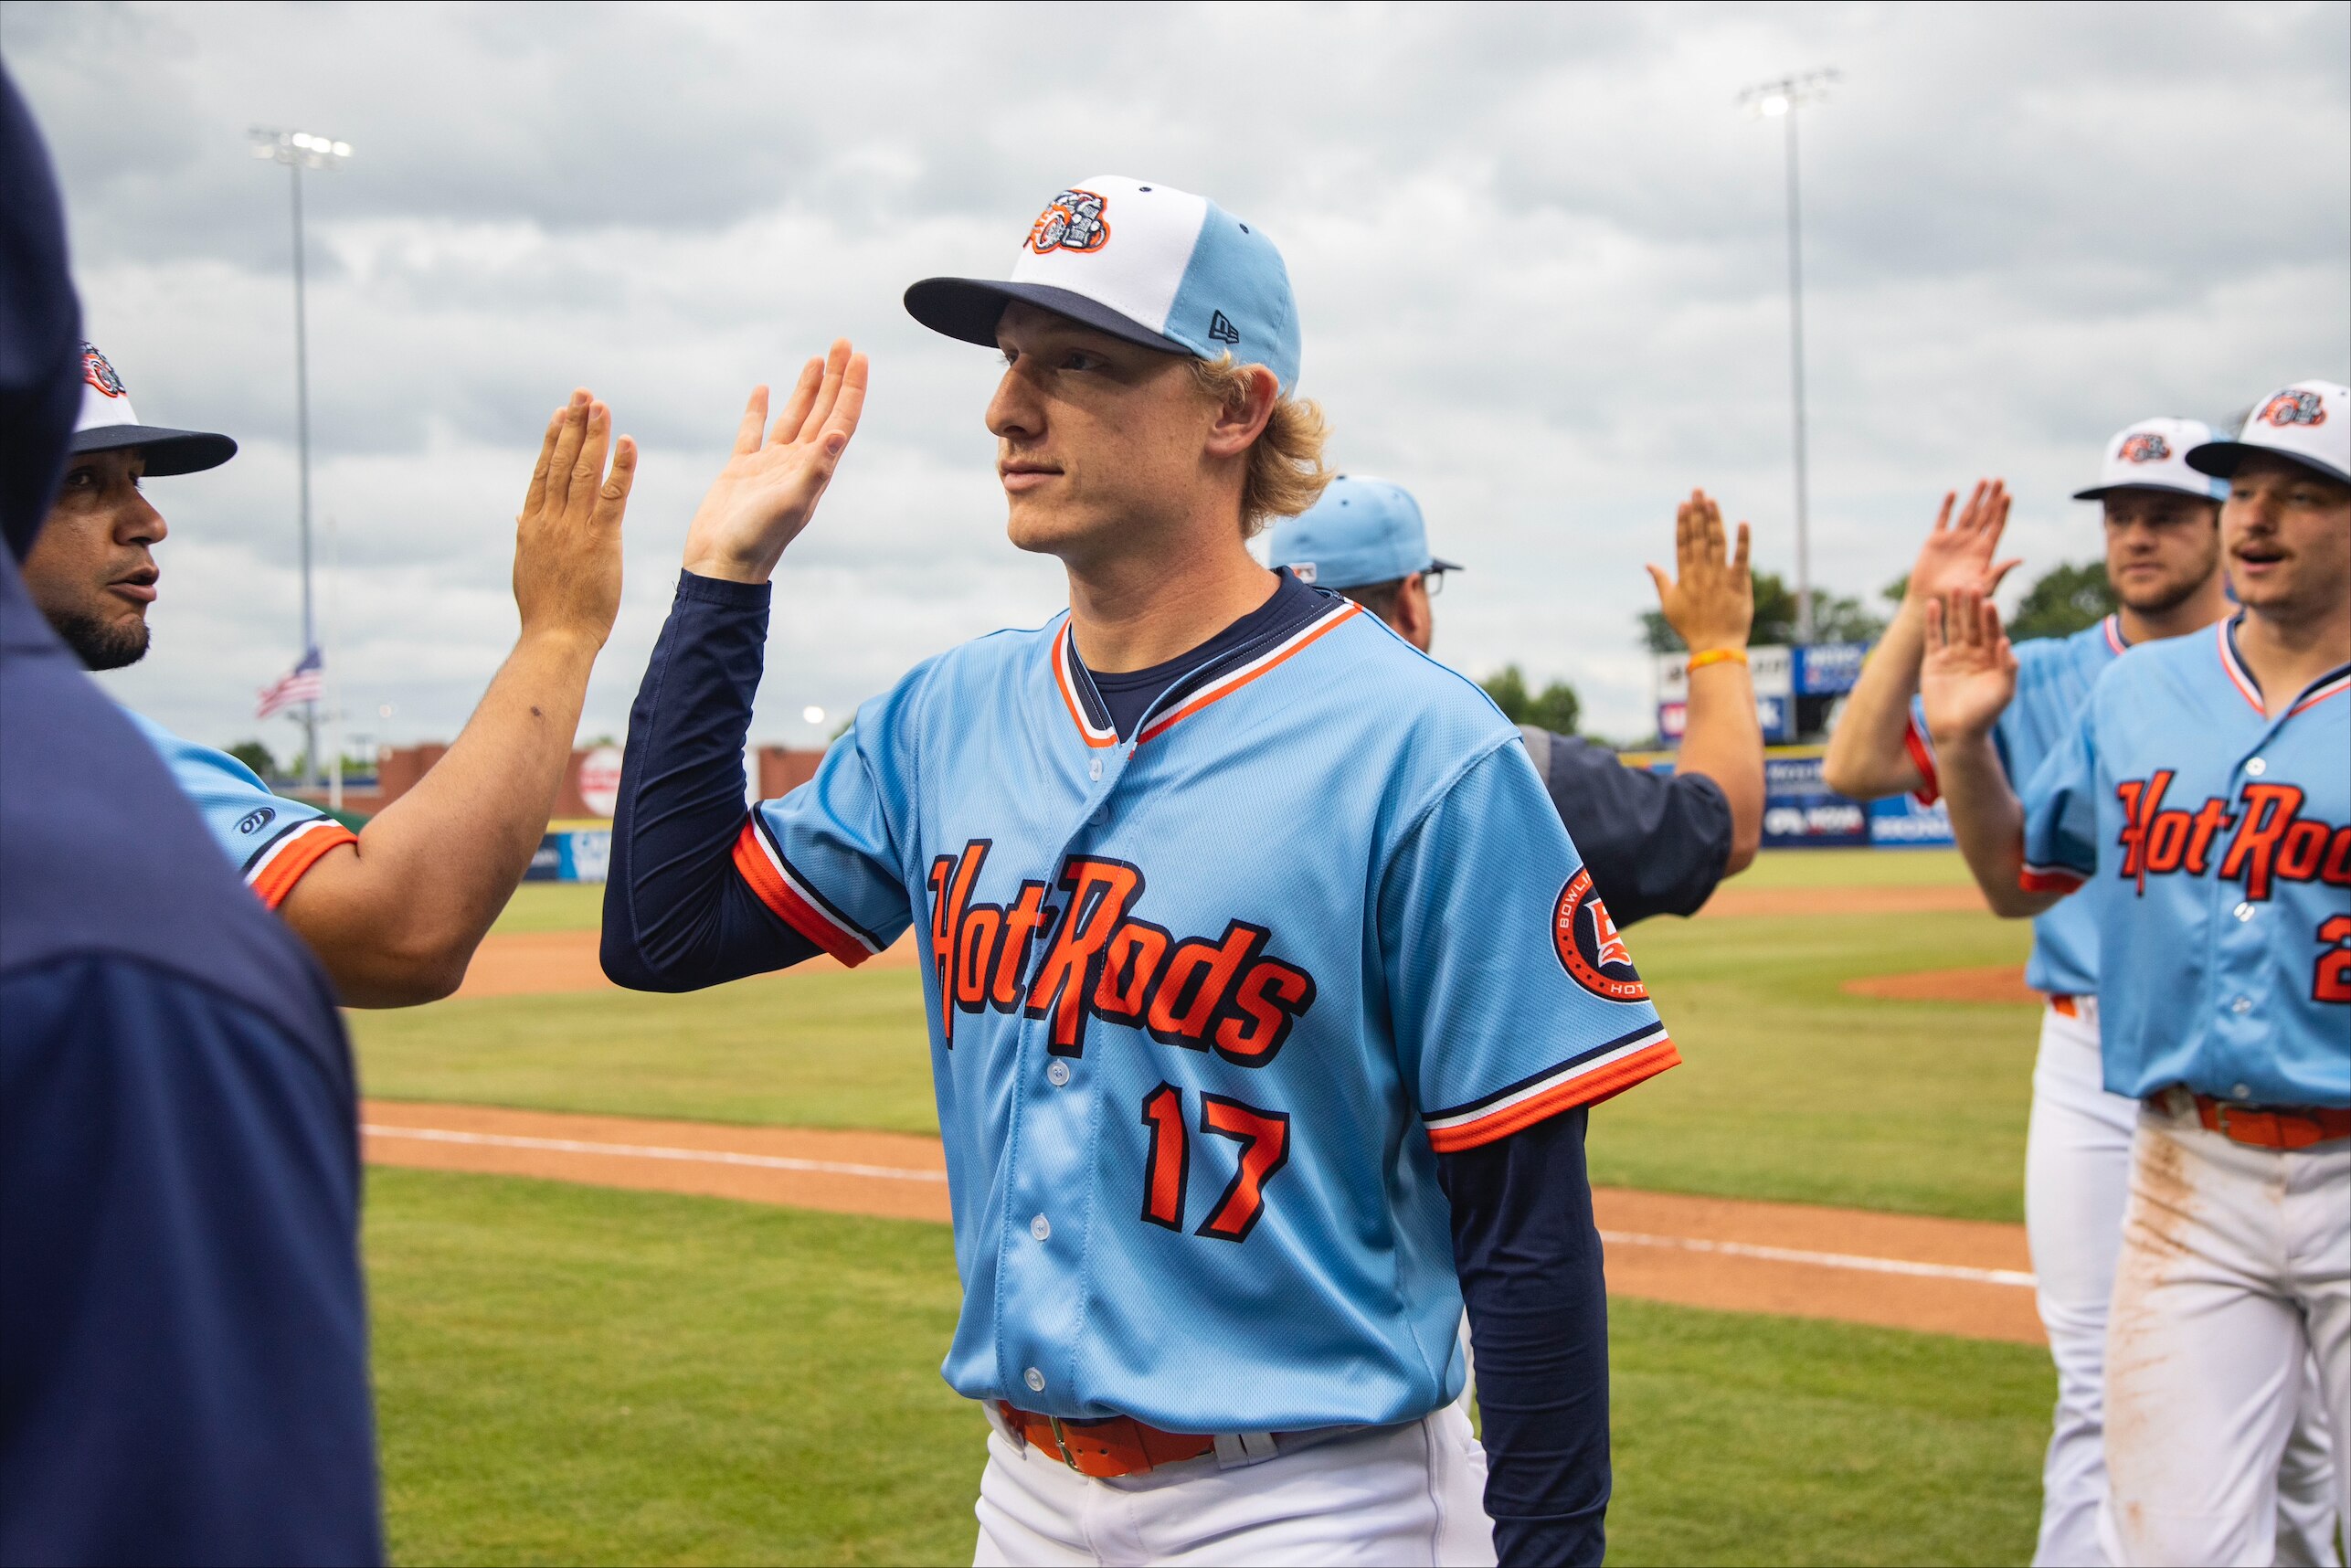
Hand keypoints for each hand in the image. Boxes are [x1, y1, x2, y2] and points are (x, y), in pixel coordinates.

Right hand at [513, 390, 634, 648]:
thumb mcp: (528, 567)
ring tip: (600, 404)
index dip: (552, 440)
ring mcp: (574, 528)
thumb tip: (520, 515)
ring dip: (593, 435)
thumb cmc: (546, 611)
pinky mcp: (600, 540)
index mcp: (533, 525)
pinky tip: (627, 443)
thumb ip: (527, 536)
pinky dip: (621, 467)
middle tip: (583, 393)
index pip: (544, 473)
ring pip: (584, 471)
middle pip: (562, 462)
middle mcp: (550, 519)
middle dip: (573, 424)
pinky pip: (613, 496)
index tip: (560, 413)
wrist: (555, 638)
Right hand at [683, 341, 868, 583]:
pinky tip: (763, 389)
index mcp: (815, 470)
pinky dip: (759, 410)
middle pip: (822, 411)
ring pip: (792, 417)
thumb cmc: (757, 540)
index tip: (861, 357)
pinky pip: (752, 432)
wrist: (721, 566)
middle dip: (835, 377)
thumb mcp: (791, 503)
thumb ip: (814, 469)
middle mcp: (797, 464)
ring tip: (817, 358)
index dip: (852, 389)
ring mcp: (769, 466)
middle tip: (844, 342)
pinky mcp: (740, 470)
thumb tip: (836, 435)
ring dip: (806, 388)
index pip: (840, 420)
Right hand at [1646, 489, 1752, 653]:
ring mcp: (1720, 577)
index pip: (1683, 543)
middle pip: (1699, 537)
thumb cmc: (1691, 628)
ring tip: (1712, 500)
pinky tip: (1743, 523)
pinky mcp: (1738, 584)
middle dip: (1698, 512)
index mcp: (1685, 576)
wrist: (1714, 647)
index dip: (1683, 522)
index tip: (1683, 503)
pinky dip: (1743, 541)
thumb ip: (1660, 581)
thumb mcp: (1669, 605)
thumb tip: (1647, 563)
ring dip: (1715, 520)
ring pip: (1717, 542)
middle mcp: (1701, 573)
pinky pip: (1741, 559)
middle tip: (1698, 490)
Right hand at [1904, 480, 2020, 609]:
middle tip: (2001, 479)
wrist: (1931, 600)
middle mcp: (1971, 542)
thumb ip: (1999, 572)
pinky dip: (1947, 505)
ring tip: (1984, 480)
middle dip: (1993, 497)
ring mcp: (1954, 539)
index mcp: (1984, 551)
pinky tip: (1954, 492)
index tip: (2008, 495)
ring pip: (1968, 512)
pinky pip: (1943, 518)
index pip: (1996, 526)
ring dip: (1976, 496)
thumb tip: (2020, 559)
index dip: (2002, 510)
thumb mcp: (1983, 586)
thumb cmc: (1959, 598)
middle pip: (1985, 514)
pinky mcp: (1936, 540)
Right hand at [1920, 588, 2017, 743]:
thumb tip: (2007, 643)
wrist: (1957, 733)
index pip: (1993, 632)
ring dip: (1955, 608)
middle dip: (1974, 606)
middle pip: (1974, 624)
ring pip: (1955, 626)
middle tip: (1973, 585)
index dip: (1991, 618)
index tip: (1989, 602)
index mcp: (1993, 658)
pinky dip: (1933, 621)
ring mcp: (1954, 656)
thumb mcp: (2003, 692)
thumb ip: (2008, 668)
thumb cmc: (1984, 715)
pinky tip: (1933, 605)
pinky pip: (1934, 637)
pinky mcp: (1934, 661)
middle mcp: (1975, 653)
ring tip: (1953, 588)